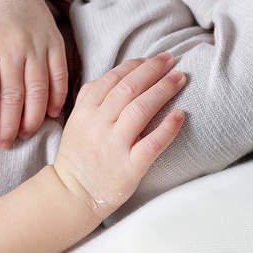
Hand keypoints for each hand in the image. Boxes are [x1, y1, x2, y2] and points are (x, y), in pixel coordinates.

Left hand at [0, 0, 68, 147]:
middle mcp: (12, 48)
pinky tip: (51, 114)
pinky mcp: (55, 44)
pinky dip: (57, 97)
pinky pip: (59, 76)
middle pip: (13, 96)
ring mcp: (36, 46)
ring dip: (33, 118)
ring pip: (38, 90)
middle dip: (9, 125)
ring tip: (26, 134)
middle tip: (5, 143)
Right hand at [52, 54, 186, 218]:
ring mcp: (114, 146)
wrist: (72, 195)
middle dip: (152, 70)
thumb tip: (121, 73)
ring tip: (179, 79)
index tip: (151, 58)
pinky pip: (152, 144)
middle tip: (171, 59)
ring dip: (162, 90)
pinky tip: (180, 115)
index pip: (112, 79)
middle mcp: (99, 125)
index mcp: (85, 111)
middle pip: (129, 88)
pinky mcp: (129, 167)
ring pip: (140, 109)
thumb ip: (93, 98)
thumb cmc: (78, 156)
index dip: (134, 65)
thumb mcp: (77, 121)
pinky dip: (167, 127)